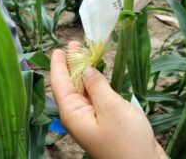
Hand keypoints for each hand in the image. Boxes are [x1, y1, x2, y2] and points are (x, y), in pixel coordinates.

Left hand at [51, 41, 165, 158]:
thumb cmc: (126, 140)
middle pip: (70, 85)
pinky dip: (96, 83)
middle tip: (76, 45)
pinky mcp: (103, 119)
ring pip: (83, 89)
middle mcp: (78, 115)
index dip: (58, 65)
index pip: (59, 84)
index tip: (59, 49)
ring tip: (86, 53)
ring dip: (85, 72)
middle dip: (72, 64)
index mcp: (73, 113)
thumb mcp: (111, 107)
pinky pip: (94, 96)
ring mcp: (91, 117)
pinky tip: (98, 74)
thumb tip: (86, 70)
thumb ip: (97, 86)